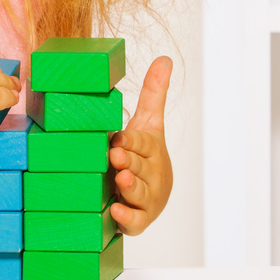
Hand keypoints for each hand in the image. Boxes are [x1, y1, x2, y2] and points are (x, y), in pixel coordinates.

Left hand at [109, 56, 172, 235]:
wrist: (147, 193)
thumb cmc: (142, 155)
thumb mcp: (147, 123)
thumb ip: (154, 93)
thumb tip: (165, 58)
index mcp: (151, 150)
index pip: (143, 143)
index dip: (132, 142)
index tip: (120, 138)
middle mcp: (152, 174)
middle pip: (140, 167)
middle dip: (129, 161)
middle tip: (115, 156)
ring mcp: (147, 198)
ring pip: (140, 193)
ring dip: (131, 187)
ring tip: (120, 180)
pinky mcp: (139, 219)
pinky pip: (135, 221)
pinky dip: (127, 217)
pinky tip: (116, 211)